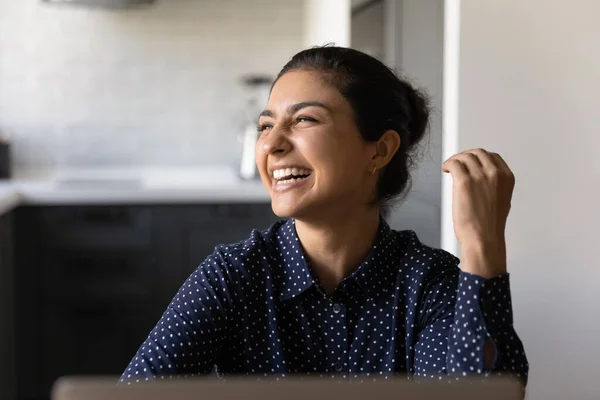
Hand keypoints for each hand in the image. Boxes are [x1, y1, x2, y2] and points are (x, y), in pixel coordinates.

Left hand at [442, 149, 514, 277]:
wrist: (483, 239)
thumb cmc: (489, 226)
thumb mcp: (501, 200)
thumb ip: (495, 186)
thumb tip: (480, 178)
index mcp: (506, 178)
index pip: (492, 157)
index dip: (478, 157)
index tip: (470, 161)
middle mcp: (495, 174)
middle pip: (478, 153)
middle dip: (466, 156)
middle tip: (457, 163)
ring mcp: (480, 176)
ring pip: (464, 157)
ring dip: (455, 160)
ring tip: (449, 167)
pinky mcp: (464, 182)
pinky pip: (454, 164)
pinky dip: (448, 163)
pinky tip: (445, 169)